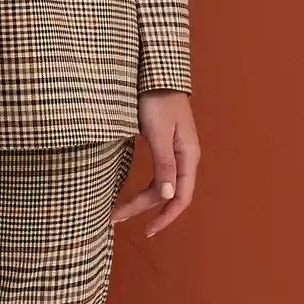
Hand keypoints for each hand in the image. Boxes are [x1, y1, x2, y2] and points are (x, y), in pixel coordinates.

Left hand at [111, 90, 199, 235]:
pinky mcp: (164, 143)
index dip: (166, 217)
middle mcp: (184, 157)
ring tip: (118, 210)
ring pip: (160, 184)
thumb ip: (164, 164)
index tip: (147, 231)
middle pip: (166, 192)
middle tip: (115, 217)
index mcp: (188, 156)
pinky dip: (144, 185)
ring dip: (141, 199)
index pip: (182, 197)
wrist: (156, 71)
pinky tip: (130, 190)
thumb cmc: (157, 99)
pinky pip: (157, 172)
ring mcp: (175, 150)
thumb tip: (168, 196)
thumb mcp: (158, 131)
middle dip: (143, 208)